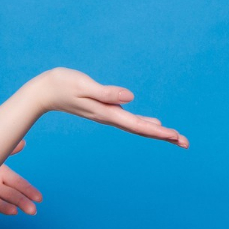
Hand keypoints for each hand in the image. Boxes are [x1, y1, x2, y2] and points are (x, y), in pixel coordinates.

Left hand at [0, 140, 42, 215]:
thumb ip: (8, 149)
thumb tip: (23, 142)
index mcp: (1, 175)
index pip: (18, 183)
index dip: (29, 190)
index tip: (39, 198)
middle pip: (10, 195)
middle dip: (22, 202)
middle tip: (32, 210)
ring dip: (4, 207)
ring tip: (14, 211)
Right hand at [28, 68, 188, 147]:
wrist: (42, 92)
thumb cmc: (60, 85)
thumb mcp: (83, 85)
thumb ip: (106, 92)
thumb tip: (130, 97)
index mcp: (107, 113)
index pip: (137, 125)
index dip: (158, 132)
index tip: (176, 137)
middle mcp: (109, 117)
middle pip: (141, 130)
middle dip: (164, 136)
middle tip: (186, 143)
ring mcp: (107, 115)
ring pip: (137, 127)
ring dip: (157, 132)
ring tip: (176, 138)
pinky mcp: (104, 110)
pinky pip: (129, 121)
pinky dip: (144, 125)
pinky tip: (154, 125)